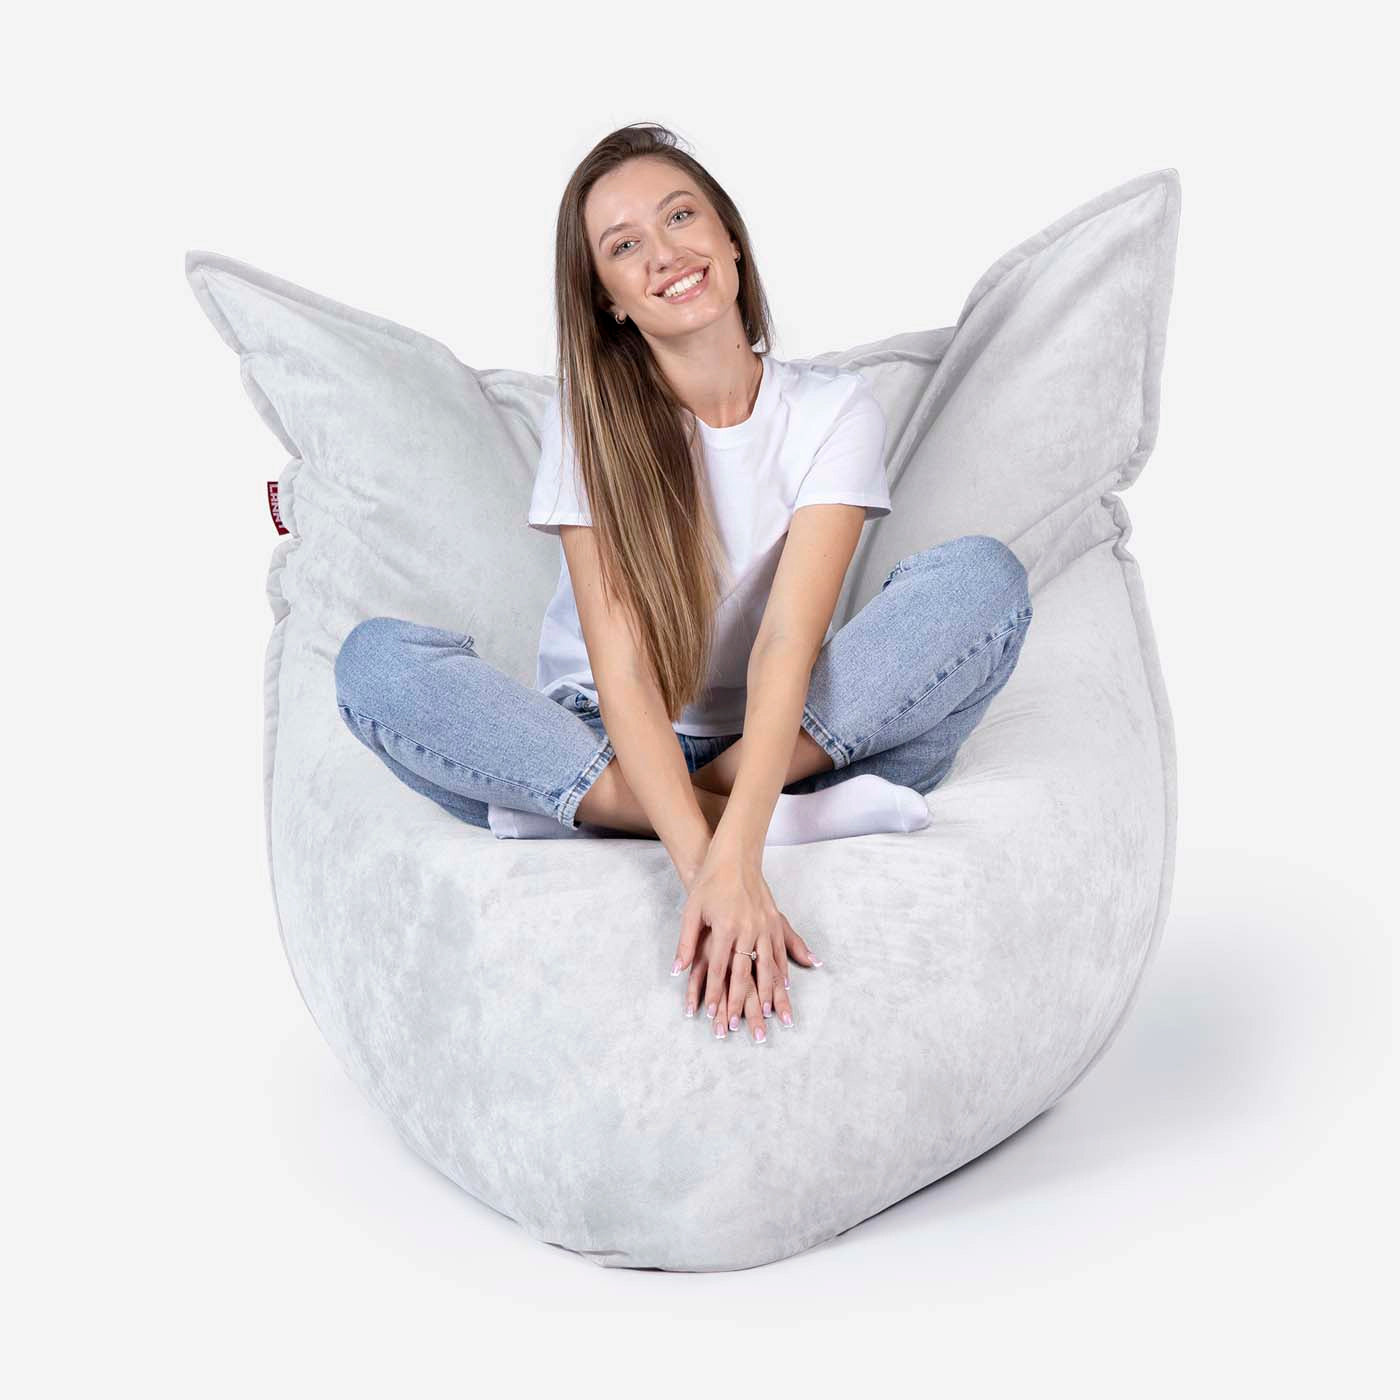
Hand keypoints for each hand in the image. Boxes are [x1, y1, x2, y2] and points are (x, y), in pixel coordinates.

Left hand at [673, 846, 819, 1040]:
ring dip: (768, 993)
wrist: (734, 858)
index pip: (718, 969)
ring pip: (768, 966)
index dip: (714, 994)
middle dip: (741, 1002)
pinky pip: (780, 952)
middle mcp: (747, 929)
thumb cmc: (709, 884)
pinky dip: (782, 972)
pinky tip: (783, 987)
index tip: (712, 1014)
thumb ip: (686, 943)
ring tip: (768, 1015)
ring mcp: (764, 926)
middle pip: (744, 973)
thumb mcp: (691, 911)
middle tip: (737, 1025)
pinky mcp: (775, 921)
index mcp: (725, 927)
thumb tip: (676, 970)